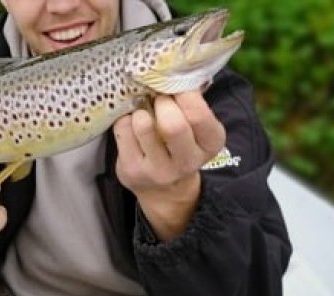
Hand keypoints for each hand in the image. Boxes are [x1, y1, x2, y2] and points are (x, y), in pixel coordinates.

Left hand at [113, 92, 225, 240]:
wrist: (164, 190)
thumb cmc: (179, 146)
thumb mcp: (196, 127)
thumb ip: (192, 101)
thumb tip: (175, 66)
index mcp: (210, 144)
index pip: (198, 114)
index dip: (183, 94)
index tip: (175, 90)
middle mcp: (186, 162)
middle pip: (172, 124)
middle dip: (162, 103)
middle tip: (159, 101)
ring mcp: (157, 170)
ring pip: (143, 124)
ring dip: (141, 111)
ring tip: (144, 114)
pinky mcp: (132, 171)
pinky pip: (123, 130)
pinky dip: (125, 121)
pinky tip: (132, 128)